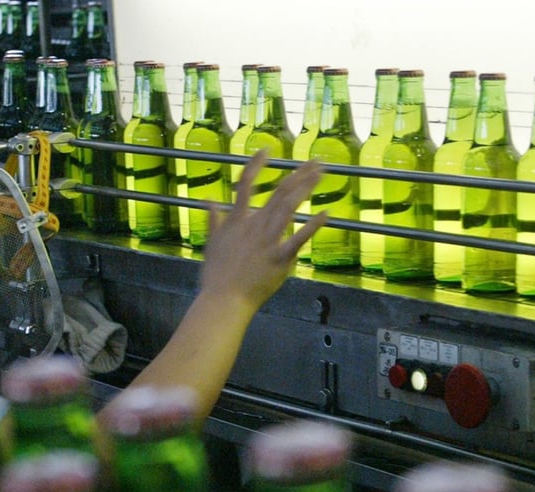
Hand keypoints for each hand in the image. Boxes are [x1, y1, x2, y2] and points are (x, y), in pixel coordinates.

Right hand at [200, 150, 326, 312]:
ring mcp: (268, 240)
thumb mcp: (211, 242)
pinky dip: (312, 226)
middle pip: (279, 192)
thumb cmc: (216, 274)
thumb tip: (209, 201)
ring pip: (289, 207)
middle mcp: (254, 225)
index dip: (256, 164)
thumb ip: (214, 219)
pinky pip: (298, 239)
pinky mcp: (279, 258)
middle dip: (300, 174)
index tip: (266, 149)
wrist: (223, 299)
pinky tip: (325, 213)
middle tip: (316, 161)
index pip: (245, 183)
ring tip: (322, 174)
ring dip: (307, 187)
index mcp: (237, 220)